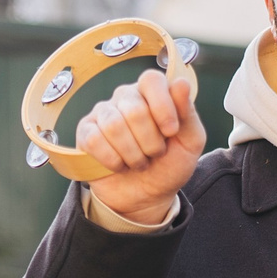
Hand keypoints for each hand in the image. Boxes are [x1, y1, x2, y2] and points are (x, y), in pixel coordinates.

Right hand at [78, 66, 204, 224]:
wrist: (146, 197)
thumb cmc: (170, 165)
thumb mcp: (190, 143)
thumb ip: (187, 113)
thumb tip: (181, 83)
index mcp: (153, 93)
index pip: (151, 80)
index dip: (162, 107)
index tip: (171, 131)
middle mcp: (126, 96)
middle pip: (134, 109)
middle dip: (150, 141)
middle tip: (155, 153)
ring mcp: (104, 112)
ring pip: (114, 126)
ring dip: (132, 154)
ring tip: (139, 162)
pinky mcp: (86, 131)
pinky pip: (94, 140)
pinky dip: (112, 160)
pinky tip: (120, 165)